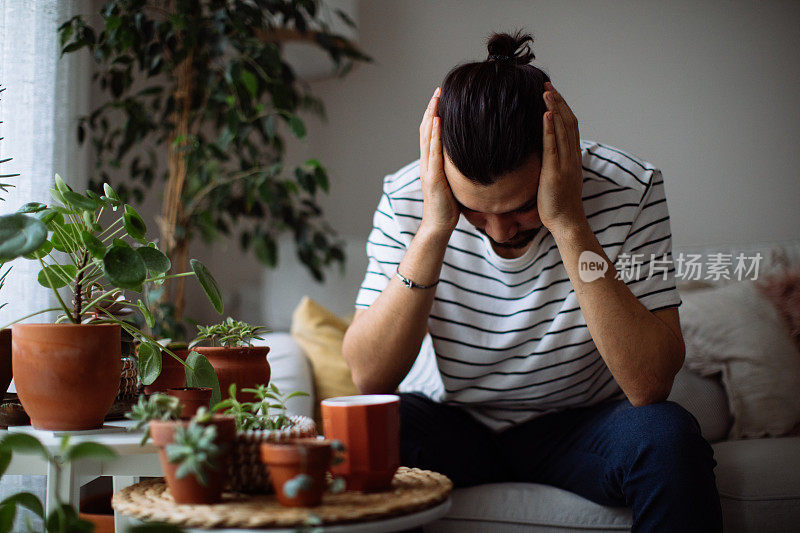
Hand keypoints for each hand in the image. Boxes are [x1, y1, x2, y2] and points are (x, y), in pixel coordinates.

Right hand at [419, 87, 459, 235]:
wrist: (438, 226)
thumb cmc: (448, 207)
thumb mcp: (454, 182)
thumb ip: (457, 168)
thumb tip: (472, 157)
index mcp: (431, 163)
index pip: (430, 134)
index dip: (434, 115)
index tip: (441, 98)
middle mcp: (426, 163)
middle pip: (426, 130)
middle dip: (431, 109)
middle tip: (438, 90)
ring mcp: (428, 169)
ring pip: (427, 137)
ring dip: (431, 116)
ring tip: (436, 99)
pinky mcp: (433, 178)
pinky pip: (433, 152)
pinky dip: (434, 135)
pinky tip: (438, 121)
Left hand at [537, 82, 586, 232]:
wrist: (567, 222)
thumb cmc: (559, 204)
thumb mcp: (557, 178)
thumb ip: (553, 163)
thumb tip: (542, 153)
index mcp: (573, 157)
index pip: (570, 126)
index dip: (562, 108)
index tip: (551, 93)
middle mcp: (572, 157)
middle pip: (568, 122)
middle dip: (558, 101)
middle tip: (547, 84)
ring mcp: (565, 164)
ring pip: (563, 130)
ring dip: (554, 109)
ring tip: (546, 91)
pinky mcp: (555, 172)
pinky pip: (553, 147)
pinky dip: (550, 129)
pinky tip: (546, 115)